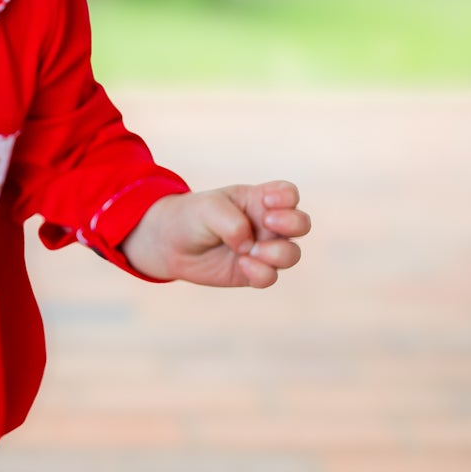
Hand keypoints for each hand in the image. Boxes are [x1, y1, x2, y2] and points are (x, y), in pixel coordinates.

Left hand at [120, 180, 310, 287]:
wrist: (169, 244)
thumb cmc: (192, 217)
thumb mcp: (207, 209)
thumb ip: (231, 222)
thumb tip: (249, 246)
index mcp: (259, 200)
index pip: (289, 194)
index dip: (287, 197)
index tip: (266, 200)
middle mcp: (266, 224)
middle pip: (301, 223)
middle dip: (292, 223)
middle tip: (267, 222)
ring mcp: (262, 249)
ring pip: (292, 254)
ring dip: (277, 253)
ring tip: (250, 250)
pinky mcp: (252, 273)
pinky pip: (271, 277)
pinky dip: (261, 273)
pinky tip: (241, 264)